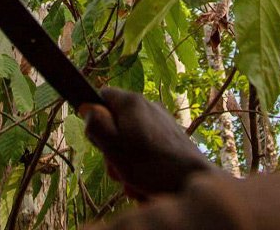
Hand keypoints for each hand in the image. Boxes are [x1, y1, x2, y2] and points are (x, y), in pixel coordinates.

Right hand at [80, 87, 220, 199]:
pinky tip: (148, 183)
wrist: (192, 180)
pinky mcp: (171, 138)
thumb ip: (96, 125)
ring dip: (128, 163)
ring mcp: (161, 122)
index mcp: (131, 102)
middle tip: (118, 168)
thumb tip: (87, 108)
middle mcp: (148, 106)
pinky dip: (144, 166)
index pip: (102, 96)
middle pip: (116, 123)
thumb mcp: (113, 146)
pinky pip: (148, 150)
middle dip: (112, 149)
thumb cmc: (151, 164)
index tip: (99, 139)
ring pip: (131, 141)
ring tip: (135, 181)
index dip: (95, 117)